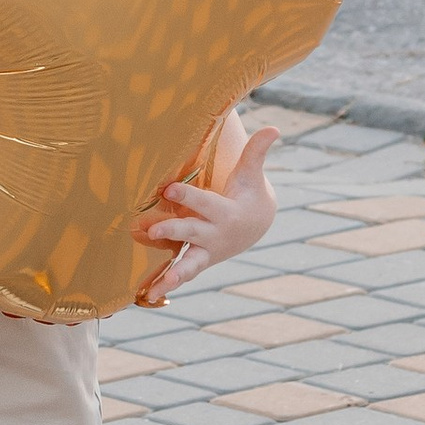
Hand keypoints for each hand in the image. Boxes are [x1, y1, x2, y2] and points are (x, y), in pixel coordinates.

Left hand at [135, 123, 279, 301]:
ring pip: (189, 264)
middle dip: (173, 231)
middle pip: (191, 232)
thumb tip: (274, 128)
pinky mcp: (198, 261)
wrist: (256, 224)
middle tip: (151, 230)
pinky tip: (151, 296)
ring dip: (173, 274)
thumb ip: (256, 152)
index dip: (187, 194)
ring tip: (159, 286)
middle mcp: (215, 235)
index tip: (168, 187)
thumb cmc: (248, 193)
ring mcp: (206, 251)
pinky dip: (167, 286)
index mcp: (226, 212)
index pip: (204, 202)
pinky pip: (182, 275)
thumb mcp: (251, 174)